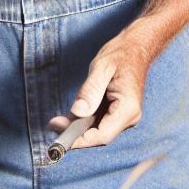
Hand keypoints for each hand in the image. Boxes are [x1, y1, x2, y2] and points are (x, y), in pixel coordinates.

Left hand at [47, 21, 160, 149]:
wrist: (136, 48)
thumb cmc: (121, 54)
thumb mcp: (102, 68)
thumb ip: (90, 91)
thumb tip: (77, 113)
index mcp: (128, 108)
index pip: (102, 135)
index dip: (79, 140)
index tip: (58, 137)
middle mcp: (129, 117)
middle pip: (98, 136)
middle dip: (75, 134)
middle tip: (53, 124)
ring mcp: (125, 116)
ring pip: (97, 131)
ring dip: (77, 128)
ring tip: (57, 120)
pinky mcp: (118, 113)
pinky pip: (99, 123)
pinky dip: (83, 121)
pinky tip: (70, 116)